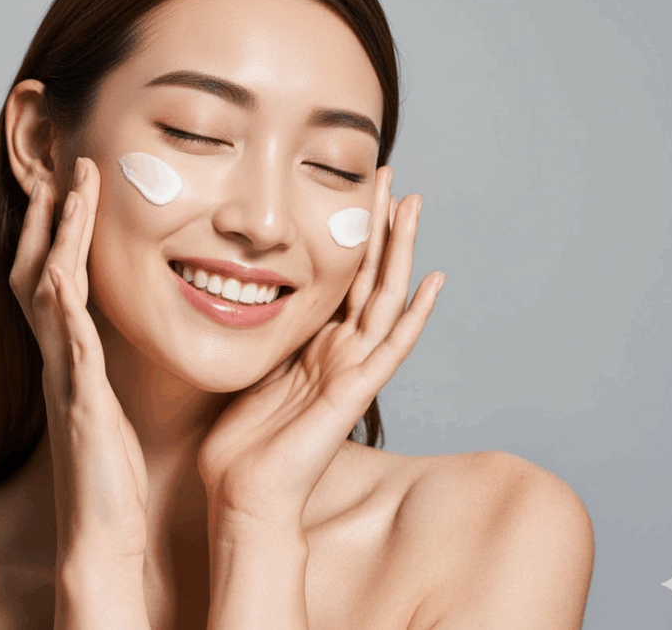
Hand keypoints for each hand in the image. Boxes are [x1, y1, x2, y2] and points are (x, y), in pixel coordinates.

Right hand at [8, 157, 148, 561]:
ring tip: (71, 193)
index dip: (58, 233)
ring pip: (49, 295)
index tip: (72, 187)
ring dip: (59, 241)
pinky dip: (65, 310)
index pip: (56, 281)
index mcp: (72, 358)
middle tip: (63, 168)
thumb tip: (125, 338)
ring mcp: (65, 379)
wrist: (101, 532)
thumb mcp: (113, 404)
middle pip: (38, 271)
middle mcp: (60, 360)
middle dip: (50, 218)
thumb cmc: (113, 474)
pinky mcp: (80, 406)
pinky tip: (65, 277)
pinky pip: (69, 349)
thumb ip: (112, 367)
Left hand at [197, 166, 443, 530]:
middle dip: (377, 227)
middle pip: (368, 278)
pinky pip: (391, 347)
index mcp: (314, 346)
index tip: (352, 191)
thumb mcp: (247, 369)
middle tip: (387, 178)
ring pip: (384, 298)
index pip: (340, 279)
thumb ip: (259, 335)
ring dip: (399, 252)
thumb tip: (238, 296)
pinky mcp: (354, 392)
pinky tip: (433, 281)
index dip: (349, 237)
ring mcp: (351, 371)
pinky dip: (414, 315)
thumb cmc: (242, 443)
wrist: (244, 494)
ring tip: (412, 205)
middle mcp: (339, 353)